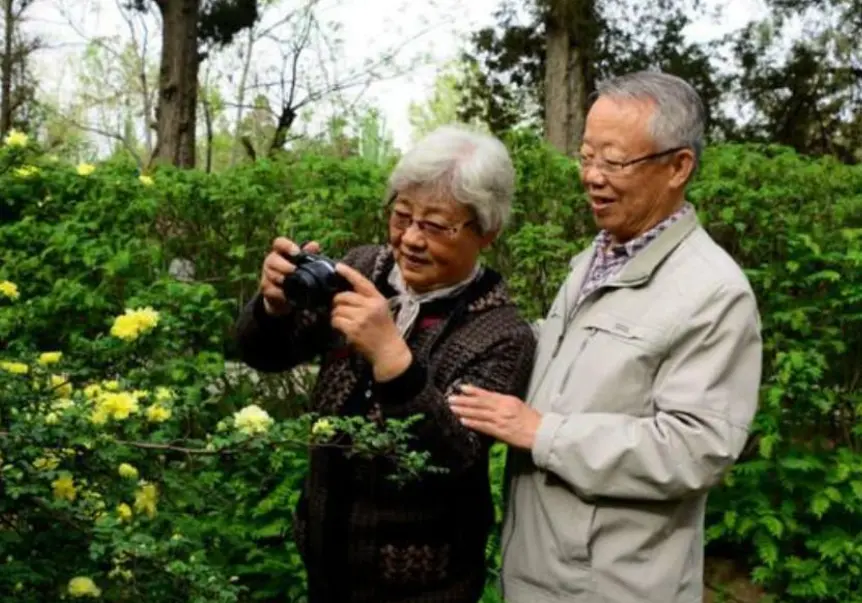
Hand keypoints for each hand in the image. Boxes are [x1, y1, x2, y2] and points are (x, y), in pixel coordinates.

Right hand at [259, 238, 319, 314]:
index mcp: (280, 251)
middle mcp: (271, 261)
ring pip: (271, 275)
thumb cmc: (296, 272)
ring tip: (294, 282)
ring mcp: (267, 275)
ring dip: (283, 279)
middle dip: (284, 266)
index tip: (296, 253)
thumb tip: (314, 245)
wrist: (286, 294)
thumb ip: (308, 253)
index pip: (279, 243)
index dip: (287, 246)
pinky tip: (289, 294)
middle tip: (294, 270)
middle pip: (272, 260)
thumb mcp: (303, 262)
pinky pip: (272, 290)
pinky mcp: (267, 289)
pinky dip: (281, 293)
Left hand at [330, 263, 411, 381]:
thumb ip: (367, 299)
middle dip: (338, 303)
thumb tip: (345, 292)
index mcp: (378, 299)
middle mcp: (371, 306)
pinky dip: (336, 324)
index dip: (348, 273)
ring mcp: (362, 318)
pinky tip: (344, 329)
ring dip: (337, 316)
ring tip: (346, 322)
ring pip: (338, 309)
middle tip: (341, 310)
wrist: (389, 351)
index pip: (362, 282)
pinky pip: (336, 321)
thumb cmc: (384, 330)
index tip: (338, 266)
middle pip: (343, 296)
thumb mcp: (382, 309)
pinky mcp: (354, 329)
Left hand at [448, 385, 541, 449]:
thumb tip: (490, 402)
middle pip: (480, 403)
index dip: (473, 391)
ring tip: (452, 408)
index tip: (462, 388)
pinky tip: (463, 421)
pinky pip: (484, 426)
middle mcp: (503, 408)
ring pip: (479, 414)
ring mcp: (501, 419)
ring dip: (464, 411)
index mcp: (508, 400)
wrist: (542, 433)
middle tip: (450, 398)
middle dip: (464, 400)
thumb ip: (504, 403)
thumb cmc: (533, 420)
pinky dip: (473, 423)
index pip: (487, 394)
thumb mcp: (518, 405)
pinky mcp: (501, 431)